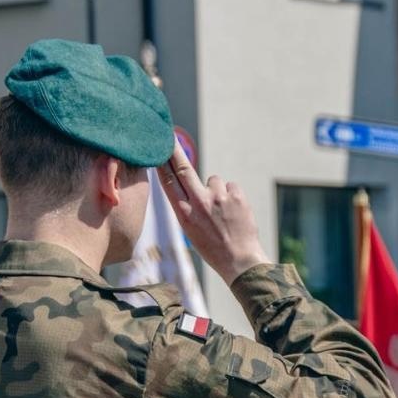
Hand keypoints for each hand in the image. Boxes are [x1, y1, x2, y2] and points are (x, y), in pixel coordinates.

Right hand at [159, 140, 269, 283]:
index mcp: (183, 213)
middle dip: (175, 151)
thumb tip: (188, 183)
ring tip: (222, 211)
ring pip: (213, 180)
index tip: (158, 149)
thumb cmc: (212, 247)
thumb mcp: (190, 230)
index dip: (162, 163)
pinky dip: (231, 195)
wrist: (240, 260)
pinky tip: (233, 211)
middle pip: (183, 168)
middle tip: (171, 137)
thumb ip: (187, 206)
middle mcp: (199, 202)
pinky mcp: (236, 195)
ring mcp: (219, 197)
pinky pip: (230, 186)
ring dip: (216, 190)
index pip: (168, 182)